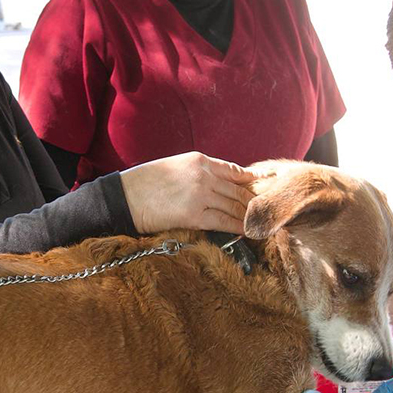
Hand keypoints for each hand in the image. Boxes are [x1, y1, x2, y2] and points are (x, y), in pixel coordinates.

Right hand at [119, 152, 263, 234]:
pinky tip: (248, 231)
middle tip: (268, 211)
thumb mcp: (176, 167)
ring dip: (250, 216)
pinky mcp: (195, 215)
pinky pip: (225, 222)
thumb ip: (199, 172)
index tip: (267, 183)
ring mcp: (201, 195)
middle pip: (239, 190)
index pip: (235, 170)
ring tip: (261, 223)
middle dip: (254, 202)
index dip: (253, 179)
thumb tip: (220, 185)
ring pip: (235, 206)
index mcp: (200, 160)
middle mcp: (204, 175)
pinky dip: (239, 227)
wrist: (125, 197)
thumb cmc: (146, 183)